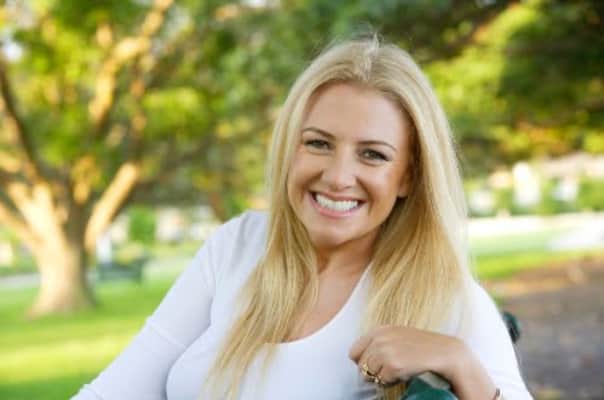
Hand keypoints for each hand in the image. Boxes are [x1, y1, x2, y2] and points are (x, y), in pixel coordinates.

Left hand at [348, 325, 463, 385]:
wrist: (444, 351)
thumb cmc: (421, 347)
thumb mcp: (397, 336)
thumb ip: (379, 343)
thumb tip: (360, 361)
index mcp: (379, 330)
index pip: (353, 352)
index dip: (363, 362)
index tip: (375, 366)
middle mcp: (379, 338)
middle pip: (360, 365)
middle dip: (372, 372)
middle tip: (390, 371)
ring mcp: (385, 350)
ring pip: (370, 374)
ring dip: (382, 377)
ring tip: (398, 372)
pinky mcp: (393, 364)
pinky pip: (382, 380)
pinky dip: (391, 382)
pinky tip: (404, 374)